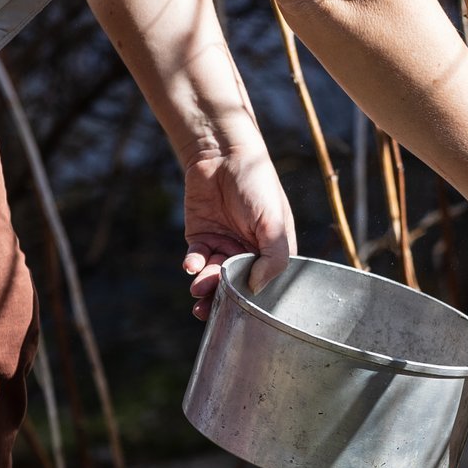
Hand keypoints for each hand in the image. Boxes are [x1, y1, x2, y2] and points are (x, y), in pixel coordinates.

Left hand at [183, 141, 295, 319]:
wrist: (222, 153)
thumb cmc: (257, 184)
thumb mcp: (275, 223)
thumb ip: (274, 259)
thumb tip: (256, 288)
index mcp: (272, 252)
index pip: (264, 286)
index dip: (252, 301)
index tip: (241, 313)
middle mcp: (248, 253)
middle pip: (235, 287)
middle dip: (222, 300)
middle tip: (209, 310)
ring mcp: (223, 246)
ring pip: (213, 278)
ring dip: (205, 287)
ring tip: (198, 289)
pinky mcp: (200, 238)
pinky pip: (196, 261)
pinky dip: (193, 266)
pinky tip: (192, 265)